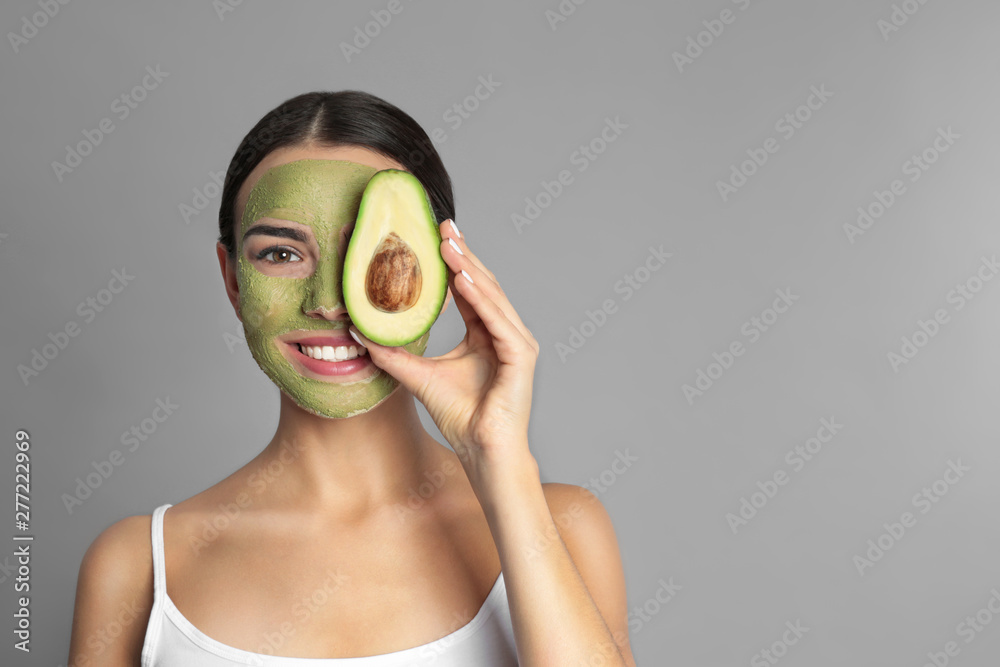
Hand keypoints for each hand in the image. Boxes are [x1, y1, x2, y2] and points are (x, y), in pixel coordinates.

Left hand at [349, 219, 539, 468]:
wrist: (483, 451)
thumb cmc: (460, 417)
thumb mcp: (419, 376)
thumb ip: (392, 353)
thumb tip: (358, 332)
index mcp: (485, 333)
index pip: (470, 288)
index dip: (454, 260)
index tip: (435, 234)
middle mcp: (504, 332)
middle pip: (482, 284)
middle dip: (462, 253)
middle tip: (442, 225)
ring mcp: (516, 342)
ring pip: (492, 296)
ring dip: (470, 268)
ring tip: (448, 244)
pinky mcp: (522, 356)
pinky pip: (499, 320)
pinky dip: (482, 298)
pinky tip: (463, 280)